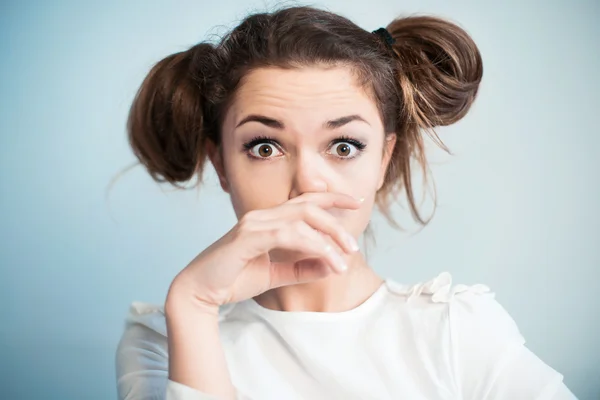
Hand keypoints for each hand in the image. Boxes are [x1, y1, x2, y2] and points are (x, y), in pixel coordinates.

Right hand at [166, 192, 362, 310]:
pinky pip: (287, 235)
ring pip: (301, 219)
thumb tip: (332, 264)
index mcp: (268, 220)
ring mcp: (253, 223)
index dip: (332, 198)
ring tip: (344, 258)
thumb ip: (302, 268)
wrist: (200, 292)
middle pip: (308, 206)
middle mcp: (262, 216)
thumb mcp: (276, 275)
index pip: (305, 201)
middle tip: (353, 245)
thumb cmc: (233, 280)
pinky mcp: (247, 237)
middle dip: (336, 221)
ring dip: (328, 238)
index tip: (356, 202)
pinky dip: (312, 246)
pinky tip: (327, 260)